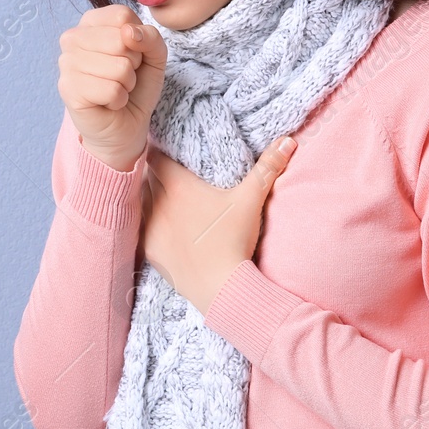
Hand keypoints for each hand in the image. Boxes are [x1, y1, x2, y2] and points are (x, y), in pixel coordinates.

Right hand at [56, 5, 167, 170]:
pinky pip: (111, 90)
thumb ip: (150, 36)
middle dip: (133, 64)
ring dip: (126, 84)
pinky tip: (109, 102)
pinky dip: (119, 100)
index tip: (130, 55)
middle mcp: (72, 37)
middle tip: (123, 76)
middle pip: (121, 39)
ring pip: (119, 67)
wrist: (125, 124)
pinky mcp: (68, 88)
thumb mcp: (154, 55)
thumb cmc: (136, 86)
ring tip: (116, 89)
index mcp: (91, 22)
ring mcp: (66, 62)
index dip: (138, 39)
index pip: (122, 16)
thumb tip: (128, 33)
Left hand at [139, 136, 296, 316]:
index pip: (155, 157)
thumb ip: (267, 168)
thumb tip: (288, 142)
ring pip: (142, 202)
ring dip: (151, 199)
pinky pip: (141, 229)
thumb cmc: (234, 239)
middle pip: (147, 179)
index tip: (169, 154)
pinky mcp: (149, 249)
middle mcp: (158, 203)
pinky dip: (150, 225)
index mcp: (178, 186)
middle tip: (172, 176)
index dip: (160, 153)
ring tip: (167, 201)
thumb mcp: (251, 200)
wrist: (221, 286)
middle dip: (157, 175)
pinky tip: (163, 227)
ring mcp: (150, 227)